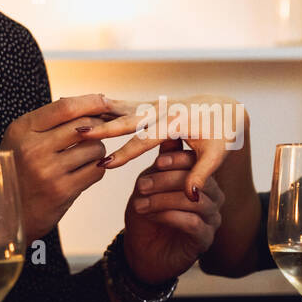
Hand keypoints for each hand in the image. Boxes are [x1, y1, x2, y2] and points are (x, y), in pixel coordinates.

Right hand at [0, 94, 128, 242]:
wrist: (6, 213)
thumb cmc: (20, 170)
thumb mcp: (22, 139)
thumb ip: (50, 120)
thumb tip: (95, 100)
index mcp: (22, 130)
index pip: (65, 107)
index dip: (91, 102)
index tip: (105, 101)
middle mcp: (33, 148)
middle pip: (85, 126)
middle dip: (99, 126)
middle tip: (101, 130)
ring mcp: (48, 171)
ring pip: (95, 148)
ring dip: (97, 149)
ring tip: (86, 155)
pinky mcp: (62, 191)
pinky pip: (96, 170)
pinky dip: (97, 168)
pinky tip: (85, 170)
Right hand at [77, 94, 248, 200]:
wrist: (224, 110)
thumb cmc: (222, 135)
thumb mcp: (217, 156)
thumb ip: (201, 175)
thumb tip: (191, 197)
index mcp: (178, 121)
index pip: (147, 139)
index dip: (126, 152)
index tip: (107, 163)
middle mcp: (164, 109)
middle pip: (129, 119)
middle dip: (104, 128)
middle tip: (81, 135)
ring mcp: (156, 105)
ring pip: (123, 108)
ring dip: (99, 113)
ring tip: (76, 118)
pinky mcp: (151, 105)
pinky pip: (125, 107)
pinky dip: (105, 109)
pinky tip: (87, 112)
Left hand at [122, 141, 224, 284]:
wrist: (141, 252)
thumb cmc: (146, 214)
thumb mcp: (147, 185)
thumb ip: (160, 165)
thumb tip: (169, 137)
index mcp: (200, 179)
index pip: (197, 163)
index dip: (177, 160)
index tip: (156, 162)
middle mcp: (211, 197)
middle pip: (197, 181)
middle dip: (166, 181)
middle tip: (141, 185)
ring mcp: (211, 218)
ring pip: (194, 201)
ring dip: (163, 200)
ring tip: (140, 203)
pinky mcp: (205, 239)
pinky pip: (193, 223)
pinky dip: (169, 216)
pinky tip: (152, 216)